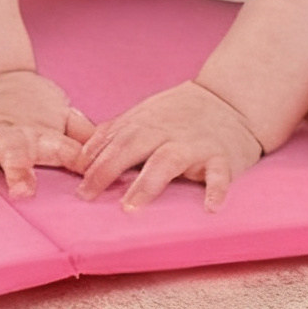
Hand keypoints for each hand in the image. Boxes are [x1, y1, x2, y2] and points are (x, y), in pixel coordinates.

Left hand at [75, 80, 263, 211]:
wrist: (231, 100)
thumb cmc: (182, 114)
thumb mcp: (146, 114)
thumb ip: (117, 131)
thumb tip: (83, 152)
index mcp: (145, 123)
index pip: (113, 140)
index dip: (92, 160)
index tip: (76, 183)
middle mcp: (165, 132)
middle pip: (131, 147)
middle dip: (107, 169)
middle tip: (88, 195)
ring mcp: (193, 145)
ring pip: (167, 161)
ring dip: (148, 183)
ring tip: (131, 206)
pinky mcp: (222, 157)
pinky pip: (219, 175)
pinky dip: (216, 191)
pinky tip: (210, 208)